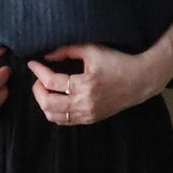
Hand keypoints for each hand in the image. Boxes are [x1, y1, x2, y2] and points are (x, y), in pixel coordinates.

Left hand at [27, 42, 172, 125]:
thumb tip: (46, 55)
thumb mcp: (92, 50)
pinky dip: (54, 111)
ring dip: (44, 102)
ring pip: (53, 116)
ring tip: (45, 88)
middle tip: (38, 78)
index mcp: (86, 84)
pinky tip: (56, 98)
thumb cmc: (117, 61)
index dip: (38, 71)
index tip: (32, 63)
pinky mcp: (91, 119)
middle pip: (48, 104)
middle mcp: (86, 102)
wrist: (140, 80)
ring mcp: (88, 114)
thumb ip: (67, 50)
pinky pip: (64, 121)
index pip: (52, 82)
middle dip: (37, 90)